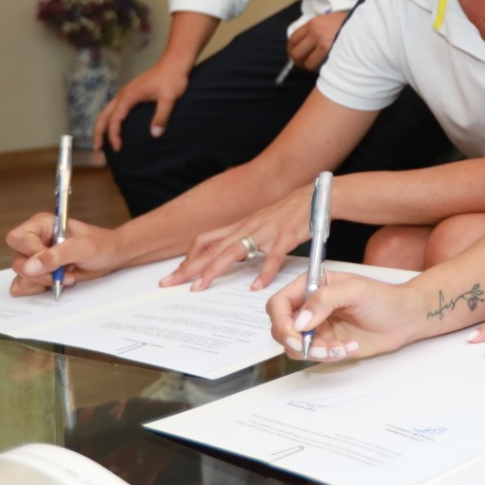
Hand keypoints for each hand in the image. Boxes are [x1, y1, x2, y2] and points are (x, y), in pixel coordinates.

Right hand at [6, 214, 126, 296]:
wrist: (112, 256)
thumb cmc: (102, 245)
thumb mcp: (84, 247)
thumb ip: (57, 255)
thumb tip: (30, 266)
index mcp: (42, 224)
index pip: (18, 238)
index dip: (32, 252)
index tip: (53, 261)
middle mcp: (34, 240)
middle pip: (18, 261)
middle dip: (41, 273)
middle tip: (63, 273)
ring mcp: (34, 258)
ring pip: (21, 276)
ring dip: (42, 282)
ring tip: (66, 277)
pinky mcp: (37, 272)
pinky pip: (24, 285)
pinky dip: (38, 289)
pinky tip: (57, 284)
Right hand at [95, 59, 190, 151]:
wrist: (176, 62)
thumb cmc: (173, 78)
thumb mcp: (169, 98)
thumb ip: (162, 116)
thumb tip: (155, 135)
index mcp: (129, 96)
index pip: (115, 119)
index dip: (114, 135)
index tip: (118, 148)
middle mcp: (124, 94)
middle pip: (103, 115)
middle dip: (98, 133)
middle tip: (97, 149)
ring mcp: (127, 93)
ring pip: (107, 111)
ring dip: (102, 126)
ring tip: (101, 141)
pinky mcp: (132, 93)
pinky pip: (115, 108)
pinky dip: (110, 119)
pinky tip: (116, 126)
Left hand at [163, 189, 312, 291]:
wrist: (314, 197)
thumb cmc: (289, 211)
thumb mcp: (261, 222)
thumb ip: (247, 237)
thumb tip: (235, 255)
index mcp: (241, 226)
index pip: (207, 240)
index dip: (190, 256)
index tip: (177, 272)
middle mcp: (248, 228)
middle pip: (212, 249)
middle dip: (189, 268)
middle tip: (170, 283)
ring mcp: (265, 233)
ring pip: (233, 252)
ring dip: (214, 270)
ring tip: (200, 287)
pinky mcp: (285, 237)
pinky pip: (272, 257)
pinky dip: (264, 273)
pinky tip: (256, 286)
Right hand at [267, 270, 426, 360]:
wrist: (403, 319)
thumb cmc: (383, 298)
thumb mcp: (355, 291)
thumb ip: (325, 300)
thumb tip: (300, 321)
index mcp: (311, 285)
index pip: (279, 303)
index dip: (282, 321)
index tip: (298, 334)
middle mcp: (308, 306)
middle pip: (281, 327)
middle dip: (298, 342)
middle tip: (320, 348)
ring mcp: (315, 326)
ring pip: (295, 346)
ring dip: (316, 351)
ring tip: (341, 347)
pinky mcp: (324, 343)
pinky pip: (313, 356)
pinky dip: (328, 356)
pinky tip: (348, 347)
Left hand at [287, 11, 345, 71]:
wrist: (367, 25)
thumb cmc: (351, 25)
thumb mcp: (331, 21)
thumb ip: (318, 29)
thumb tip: (306, 45)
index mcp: (313, 22)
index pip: (293, 38)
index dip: (292, 50)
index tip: (296, 55)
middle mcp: (315, 31)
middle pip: (295, 51)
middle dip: (298, 61)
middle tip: (304, 65)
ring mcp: (321, 41)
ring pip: (305, 61)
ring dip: (309, 66)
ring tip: (316, 67)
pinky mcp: (328, 50)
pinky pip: (314, 65)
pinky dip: (317, 68)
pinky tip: (324, 67)